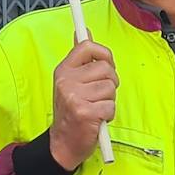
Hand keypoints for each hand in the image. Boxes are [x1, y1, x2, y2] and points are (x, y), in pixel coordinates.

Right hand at [49, 38, 117, 170]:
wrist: (63, 143)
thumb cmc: (72, 111)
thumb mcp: (70, 81)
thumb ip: (80, 58)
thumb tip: (83, 31)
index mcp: (63, 70)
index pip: (87, 46)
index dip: (104, 54)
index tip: (106, 64)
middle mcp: (66, 81)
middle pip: (106, 68)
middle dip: (110, 83)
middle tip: (98, 95)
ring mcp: (74, 97)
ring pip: (110, 88)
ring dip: (109, 100)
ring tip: (96, 108)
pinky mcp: (85, 113)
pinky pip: (111, 105)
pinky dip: (108, 114)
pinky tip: (97, 119)